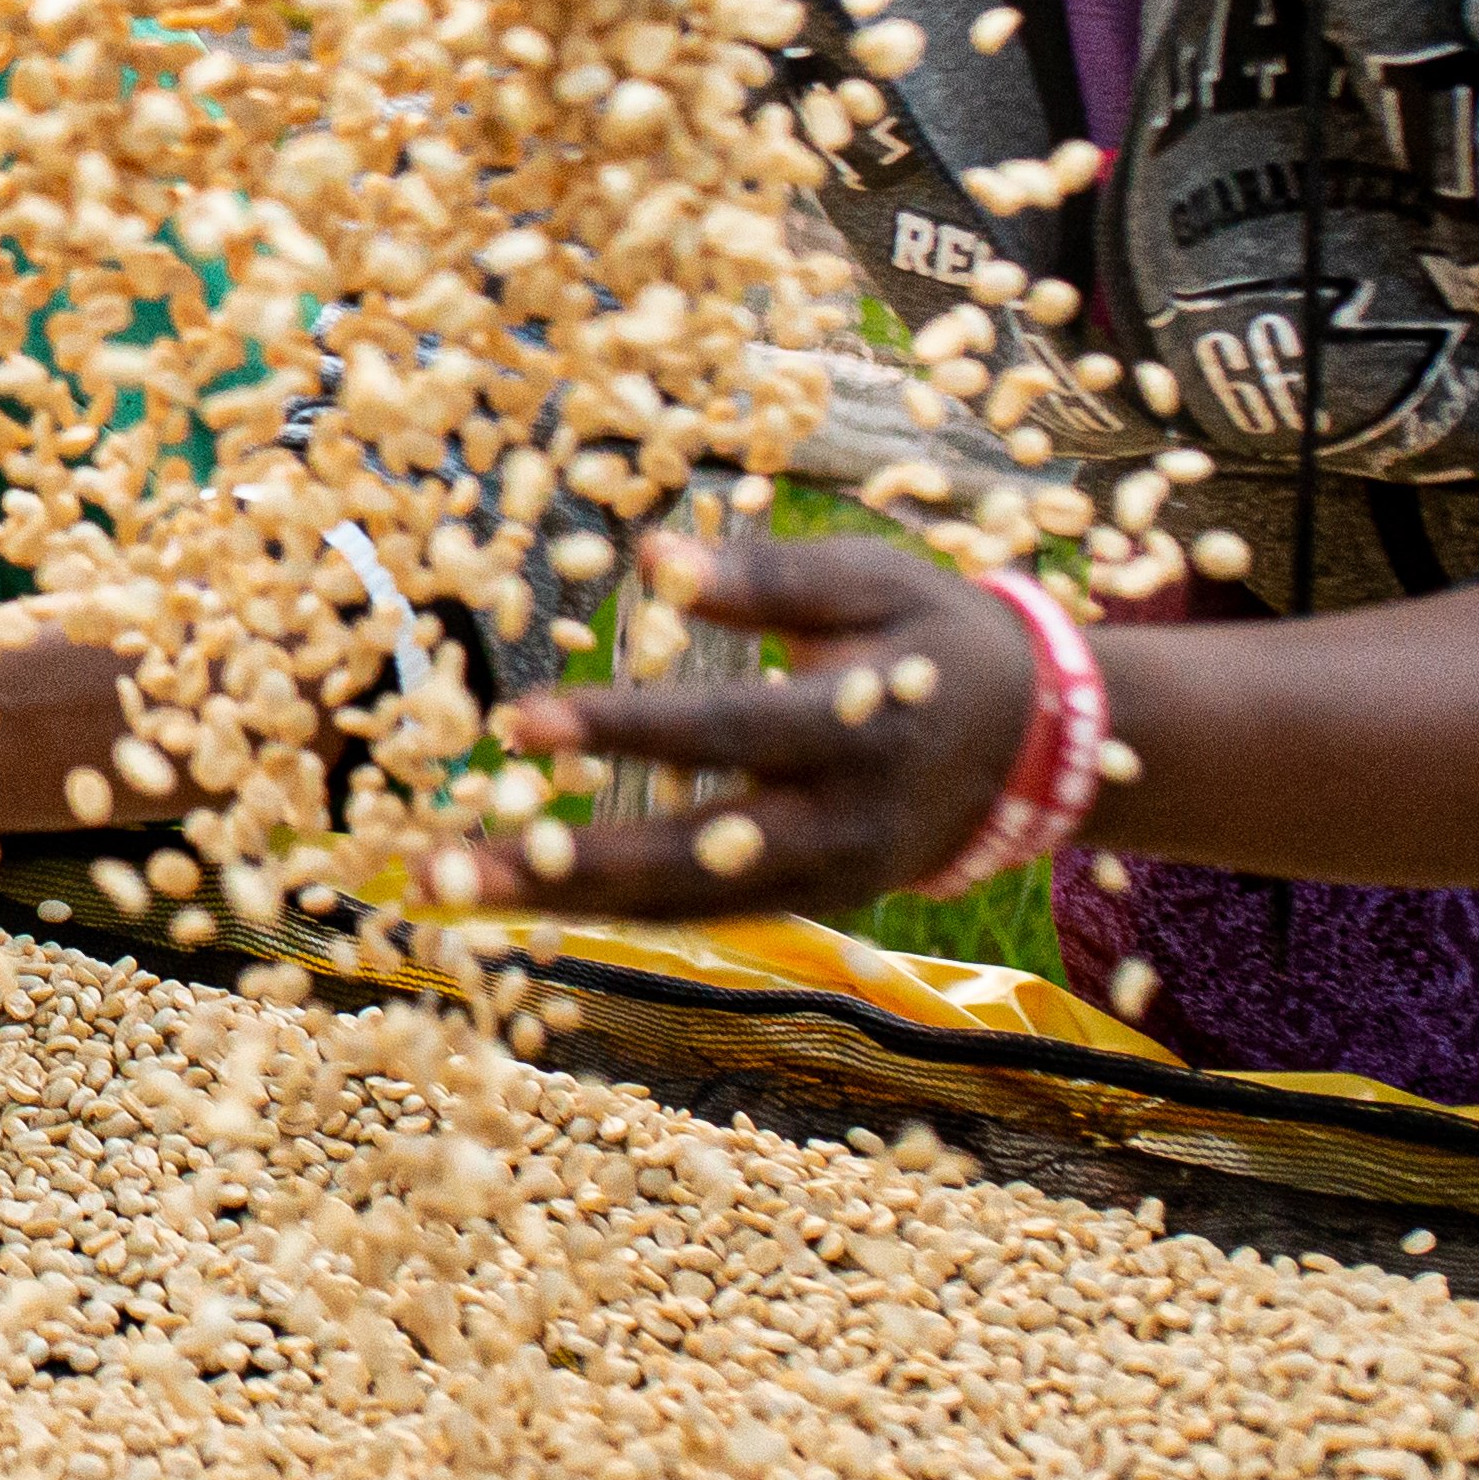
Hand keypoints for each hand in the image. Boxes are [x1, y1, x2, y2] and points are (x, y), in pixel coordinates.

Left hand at [451, 530, 1035, 922]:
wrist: (1035, 742)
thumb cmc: (934, 636)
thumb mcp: (870, 581)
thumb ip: (766, 578)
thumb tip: (652, 559)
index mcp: (863, 727)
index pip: (725, 732)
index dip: (623, 729)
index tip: (519, 720)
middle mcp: (842, 823)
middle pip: (688, 858)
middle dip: (561, 866)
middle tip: (443, 862)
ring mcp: (829, 880)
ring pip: (683, 909)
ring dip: (560, 906)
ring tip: (447, 885)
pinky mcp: (814, 905)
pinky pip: (701, 919)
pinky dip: (611, 912)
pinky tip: (519, 896)